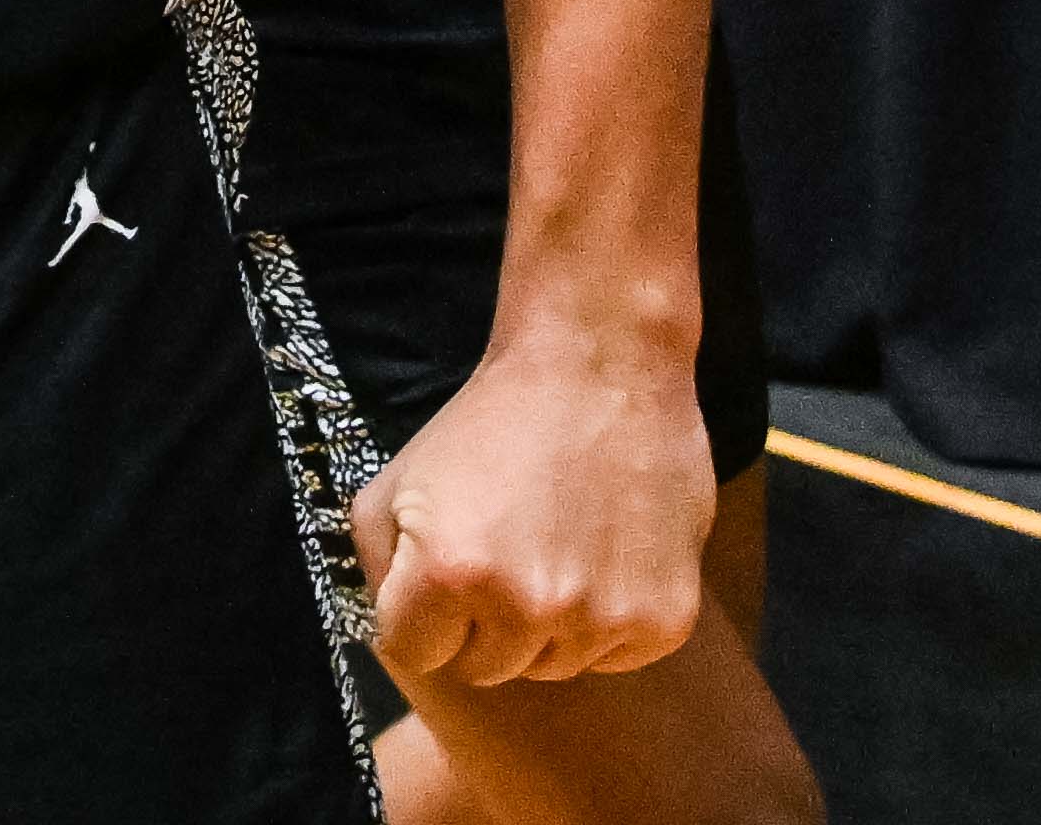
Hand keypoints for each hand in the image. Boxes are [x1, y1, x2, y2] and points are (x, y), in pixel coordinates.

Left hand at [356, 336, 711, 688]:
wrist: (599, 372)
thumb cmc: (489, 424)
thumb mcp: (395, 481)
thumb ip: (377, 565)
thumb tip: (391, 628)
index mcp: (450, 573)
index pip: (414, 654)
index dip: (419, 617)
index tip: (437, 580)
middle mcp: (528, 608)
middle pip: (482, 669)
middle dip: (477, 625)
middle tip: (498, 555)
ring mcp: (602, 620)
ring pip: (549, 667)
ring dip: (541, 626)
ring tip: (550, 547)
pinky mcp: (662, 622)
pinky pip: (611, 658)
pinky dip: (600, 624)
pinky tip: (598, 557)